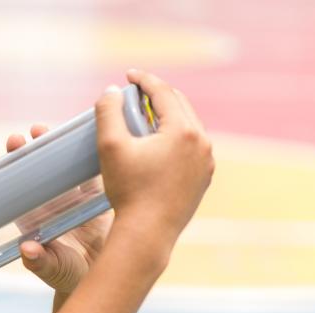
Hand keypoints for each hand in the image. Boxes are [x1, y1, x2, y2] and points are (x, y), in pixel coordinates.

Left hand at [0, 125, 113, 294]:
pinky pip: (84, 170)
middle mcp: (45, 203)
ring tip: (39, 130)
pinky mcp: (90, 194)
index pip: (6, 194)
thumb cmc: (69, 274)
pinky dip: (80, 153)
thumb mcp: (54, 270)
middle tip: (14, 140)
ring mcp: (67, 196)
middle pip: (28, 172)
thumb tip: (26, 250)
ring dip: (46, 145)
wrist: (101, 273)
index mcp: (29, 219)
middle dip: (18, 153)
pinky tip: (77, 136)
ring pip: (54, 164)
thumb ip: (40, 263)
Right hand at [95, 69, 213, 256]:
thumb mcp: (110, 147)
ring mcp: (206, 162)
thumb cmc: (128, 191)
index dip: (144, 80)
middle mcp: (202, 142)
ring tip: (146, 116)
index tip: (128, 76)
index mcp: (183, 130)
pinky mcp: (203, 179)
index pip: (163, 92)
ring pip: (188, 126)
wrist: (147, 234)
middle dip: (158, 95)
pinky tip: (159, 143)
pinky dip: (176, 138)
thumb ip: (108, 112)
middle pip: (180, 105)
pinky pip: (191, 148)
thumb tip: (111, 91)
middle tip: (136, 93)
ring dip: (168, 116)